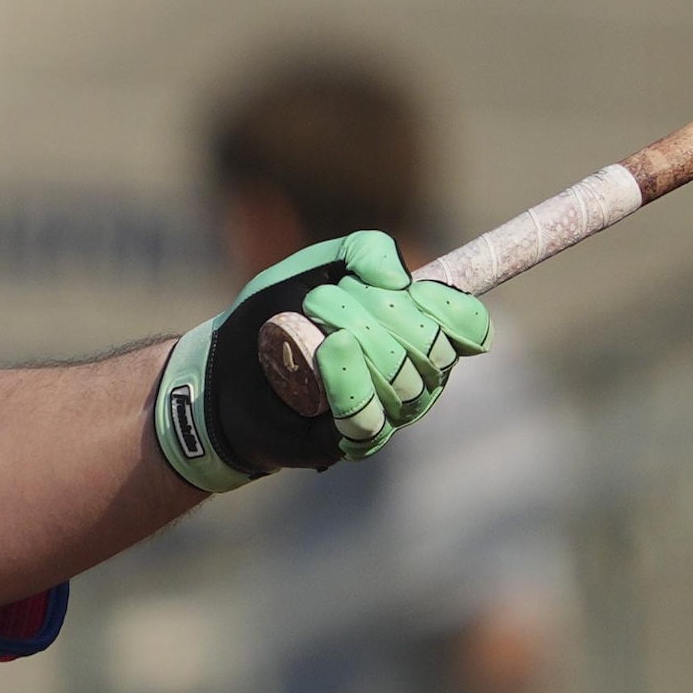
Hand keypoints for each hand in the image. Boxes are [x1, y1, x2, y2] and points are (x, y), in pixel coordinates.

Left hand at [151, 235, 489, 493]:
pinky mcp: (349, 442)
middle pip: (432, 348)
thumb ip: (366, 250)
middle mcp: (414, 378)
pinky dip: (348, 378)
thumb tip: (401, 281)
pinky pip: (367, 415)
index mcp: (419, 334)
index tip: (409, 291)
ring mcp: (385, 414)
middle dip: (377, 311)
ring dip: (351, 334)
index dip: (449, 309)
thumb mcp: (320, 264)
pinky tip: (329, 350)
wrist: (225, 365)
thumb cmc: (277, 314)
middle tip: (322, 299)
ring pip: (402, 380)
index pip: (467, 326)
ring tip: (306, 321)